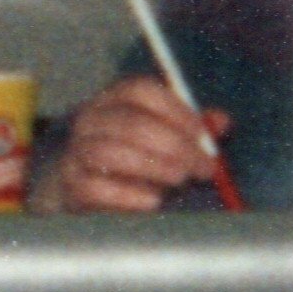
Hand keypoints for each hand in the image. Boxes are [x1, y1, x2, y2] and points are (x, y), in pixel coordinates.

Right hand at [34, 70, 228, 212]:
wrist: (79, 185)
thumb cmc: (131, 156)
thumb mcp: (161, 135)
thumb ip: (191, 128)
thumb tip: (221, 121)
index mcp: (112, 100)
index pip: (140, 90)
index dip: (176, 110)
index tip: (202, 135)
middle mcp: (89, 120)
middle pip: (130, 123)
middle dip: (175, 146)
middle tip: (202, 167)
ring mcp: (76, 152)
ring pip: (109, 153)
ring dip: (153, 167)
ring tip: (178, 180)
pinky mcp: (71, 185)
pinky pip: (96, 188)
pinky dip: (130, 196)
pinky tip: (153, 201)